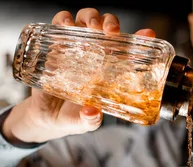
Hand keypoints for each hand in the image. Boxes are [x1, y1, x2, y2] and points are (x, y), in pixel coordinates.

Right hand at [2, 8, 155, 144]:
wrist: (44, 118)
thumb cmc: (71, 117)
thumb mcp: (84, 122)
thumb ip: (90, 121)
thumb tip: (92, 113)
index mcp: (108, 69)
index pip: (127, 48)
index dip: (140, 37)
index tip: (148, 33)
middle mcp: (94, 54)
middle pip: (106, 27)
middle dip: (110, 23)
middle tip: (110, 32)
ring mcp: (74, 48)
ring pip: (85, 20)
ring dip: (90, 17)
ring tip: (90, 26)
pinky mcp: (54, 46)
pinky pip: (58, 25)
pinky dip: (62, 19)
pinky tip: (65, 25)